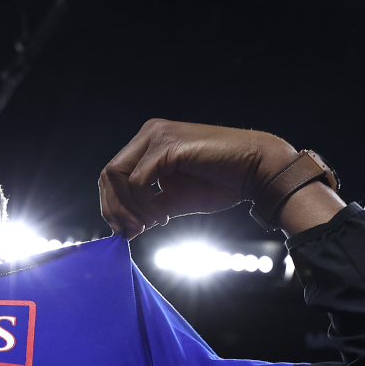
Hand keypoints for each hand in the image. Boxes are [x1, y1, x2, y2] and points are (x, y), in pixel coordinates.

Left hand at [98, 119, 337, 238]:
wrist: (255, 171)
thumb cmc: (221, 183)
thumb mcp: (174, 199)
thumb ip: (148, 208)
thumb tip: (126, 228)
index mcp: (148, 143)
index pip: (113, 174)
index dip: (111, 205)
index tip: (124, 231)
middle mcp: (148, 133)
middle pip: (108, 174)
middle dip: (114, 208)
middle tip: (130, 232)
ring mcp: (156, 135)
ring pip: (118, 176)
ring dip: (128, 208)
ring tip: (149, 224)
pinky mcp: (167, 145)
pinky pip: (138, 180)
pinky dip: (144, 203)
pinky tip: (162, 214)